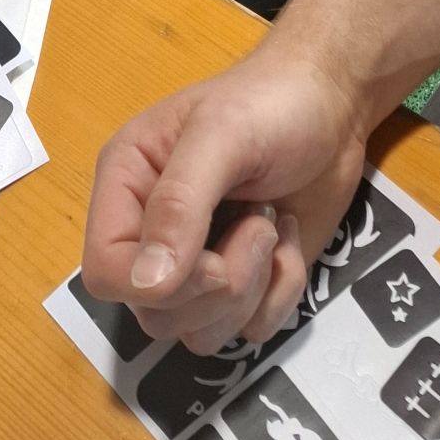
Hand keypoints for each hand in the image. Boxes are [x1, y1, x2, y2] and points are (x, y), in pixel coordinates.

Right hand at [81, 43, 367, 350]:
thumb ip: (179, 203)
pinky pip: (250, 332)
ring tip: (269, 223)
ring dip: (253, 288)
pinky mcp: (244, 285)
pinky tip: (287, 238)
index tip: (212, 258)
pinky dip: (282, 292)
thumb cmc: (271, 105)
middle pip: (156, 315)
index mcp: (127, 185)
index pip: (104, 272)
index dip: (156, 284)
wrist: (334, 106)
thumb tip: (148, 284)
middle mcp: (152, 232)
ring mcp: (197, 264)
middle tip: (256, 222)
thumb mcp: (222, 135)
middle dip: (220, 284)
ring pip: (201, 334)